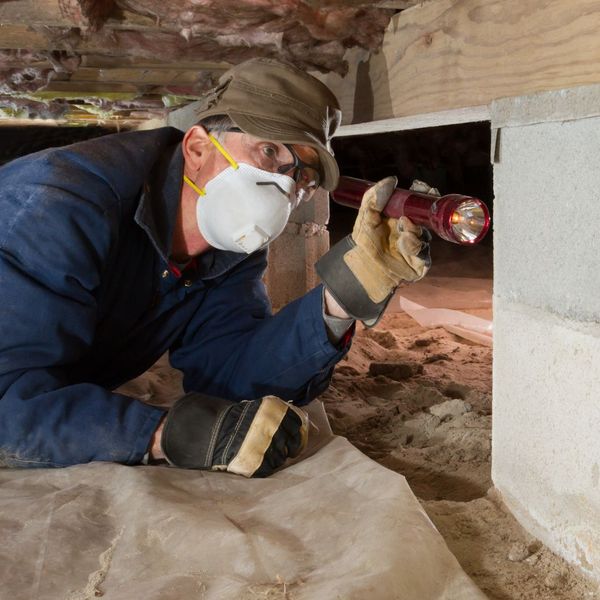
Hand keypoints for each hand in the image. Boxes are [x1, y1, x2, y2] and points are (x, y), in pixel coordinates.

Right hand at [159, 393, 307, 476]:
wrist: (215, 434)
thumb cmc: (237, 420)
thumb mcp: (258, 409)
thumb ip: (276, 415)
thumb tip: (298, 424)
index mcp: (275, 411)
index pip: (297, 424)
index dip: (298, 432)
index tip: (295, 437)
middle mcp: (275, 427)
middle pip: (294, 442)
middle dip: (291, 446)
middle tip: (287, 449)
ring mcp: (269, 446)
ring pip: (283, 457)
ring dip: (279, 457)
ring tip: (267, 454)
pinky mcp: (260, 464)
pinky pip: (272, 468)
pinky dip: (269, 467)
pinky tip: (260, 462)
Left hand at [315, 176, 430, 325]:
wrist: (362, 267)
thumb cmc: (364, 242)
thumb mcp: (366, 216)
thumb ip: (374, 197)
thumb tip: (391, 180)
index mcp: (402, 218)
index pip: (418, 203)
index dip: (422, 194)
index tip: (421, 186)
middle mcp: (412, 231)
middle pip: (428, 217)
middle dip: (426, 209)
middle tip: (422, 204)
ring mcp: (417, 246)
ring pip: (425, 234)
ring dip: (415, 228)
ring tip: (403, 225)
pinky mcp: (419, 262)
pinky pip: (422, 251)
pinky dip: (413, 244)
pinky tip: (403, 241)